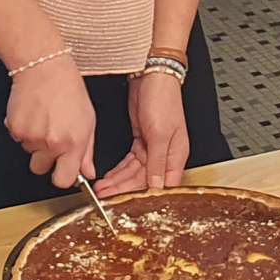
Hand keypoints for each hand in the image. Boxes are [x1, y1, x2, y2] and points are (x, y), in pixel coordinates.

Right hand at [6, 56, 95, 189]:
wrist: (44, 68)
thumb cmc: (68, 90)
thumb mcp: (88, 120)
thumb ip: (87, 151)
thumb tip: (88, 172)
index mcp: (73, 143)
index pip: (63, 180)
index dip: (61, 176)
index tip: (62, 169)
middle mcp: (52, 143)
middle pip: (40, 169)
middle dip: (44, 158)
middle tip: (50, 137)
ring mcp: (31, 137)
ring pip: (28, 152)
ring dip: (34, 140)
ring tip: (43, 118)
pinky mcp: (14, 128)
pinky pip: (17, 138)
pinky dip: (22, 129)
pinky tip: (32, 114)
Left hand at [97, 72, 190, 195]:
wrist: (152, 75)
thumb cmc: (163, 97)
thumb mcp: (159, 133)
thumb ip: (157, 162)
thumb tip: (158, 186)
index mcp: (176, 155)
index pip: (163, 185)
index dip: (146, 196)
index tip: (127, 204)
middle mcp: (166, 153)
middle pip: (145, 180)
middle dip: (124, 189)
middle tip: (105, 196)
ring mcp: (153, 147)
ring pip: (134, 172)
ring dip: (118, 181)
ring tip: (102, 188)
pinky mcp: (141, 140)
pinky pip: (129, 162)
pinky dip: (119, 170)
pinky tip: (109, 176)